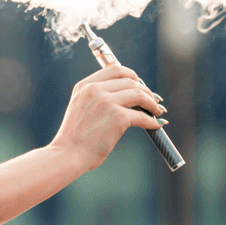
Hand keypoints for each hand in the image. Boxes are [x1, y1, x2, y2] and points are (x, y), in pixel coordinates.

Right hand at [50, 64, 165, 170]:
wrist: (68, 155)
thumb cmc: (75, 137)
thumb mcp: (81, 108)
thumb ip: (97, 97)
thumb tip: (126, 95)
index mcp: (85, 85)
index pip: (116, 69)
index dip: (132, 76)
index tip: (140, 85)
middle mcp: (95, 89)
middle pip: (130, 80)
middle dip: (146, 90)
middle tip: (154, 100)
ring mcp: (107, 102)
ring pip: (139, 94)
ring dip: (152, 103)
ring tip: (157, 111)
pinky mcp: (117, 117)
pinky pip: (142, 116)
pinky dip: (152, 120)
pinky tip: (156, 124)